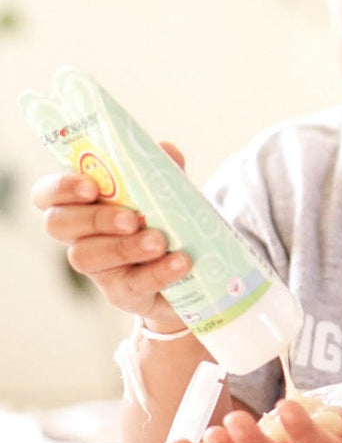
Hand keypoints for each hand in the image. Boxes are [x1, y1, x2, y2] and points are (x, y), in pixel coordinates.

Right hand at [30, 142, 191, 326]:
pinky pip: (131, 284)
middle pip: (59, 224)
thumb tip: (165, 149)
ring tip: (159, 241)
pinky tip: (180, 262)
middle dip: (94, 218)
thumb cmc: (166, 220)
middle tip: (131, 218)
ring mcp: (98, 268)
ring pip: (87, 257)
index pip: (47, 194)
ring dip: (124, 247)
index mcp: (83, 203)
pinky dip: (157, 272)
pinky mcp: (122, 293)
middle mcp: (80, 235)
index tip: (91, 186)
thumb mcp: (165, 191)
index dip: (60, 189)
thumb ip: (162, 169)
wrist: (194, 270)